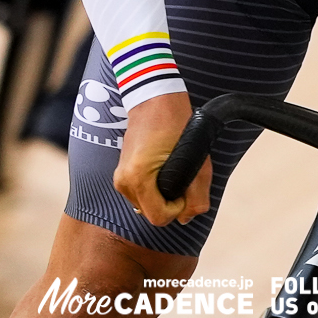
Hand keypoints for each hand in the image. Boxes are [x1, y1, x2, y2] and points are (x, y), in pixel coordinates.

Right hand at [113, 92, 211, 226]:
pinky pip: (142, 193)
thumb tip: (187, 217)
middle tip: (181, 174)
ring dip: (163, 194)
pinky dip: (155, 187)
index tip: (185, 186)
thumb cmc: (176, 125)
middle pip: (152, 213)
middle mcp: (123, 182)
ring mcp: (120, 178)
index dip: (178, 208)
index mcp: (138, 179)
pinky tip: (162, 167)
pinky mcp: (121, 174)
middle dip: (171, 201)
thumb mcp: (197, 163)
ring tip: (171, 167)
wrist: (154, 99)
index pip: (159, 217)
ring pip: (147, 204)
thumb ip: (196, 197)